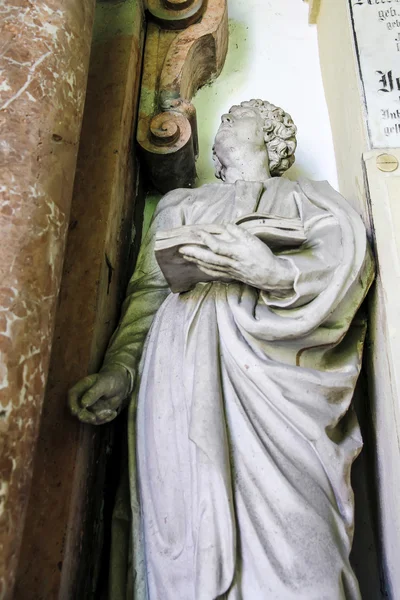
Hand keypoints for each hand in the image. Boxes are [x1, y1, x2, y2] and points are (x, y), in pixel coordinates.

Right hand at [68, 366, 130, 424]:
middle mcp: (82, 399)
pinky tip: (114, 413)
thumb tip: (83, 404)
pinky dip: (106, 419)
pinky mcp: (96, 414)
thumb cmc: (110, 380)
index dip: (72, 404)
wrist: (121, 385)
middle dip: (85, 416)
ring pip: (89, 418)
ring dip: (99, 418)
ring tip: (110, 411)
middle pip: (78, 410)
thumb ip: (93, 393)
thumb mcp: (103, 384)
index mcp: (81, 387)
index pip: (72, 395)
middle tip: (93, 418)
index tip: (75, 412)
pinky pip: (99, 420)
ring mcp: (89, 408)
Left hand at [179, 224, 294, 290]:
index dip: (206, 239)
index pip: (217, 246)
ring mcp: (229, 271)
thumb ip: (238, 232)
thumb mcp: (253, 241)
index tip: (198, 232)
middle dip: (193, 253)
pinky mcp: (229, 275)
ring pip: (209, 266)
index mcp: (237, 252)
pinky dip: (203, 268)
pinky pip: (213, 272)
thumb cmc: (263, 256)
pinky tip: (197, 264)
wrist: (270, 276)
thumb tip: (225, 226)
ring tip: (185, 254)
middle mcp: (230, 263)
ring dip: (195, 260)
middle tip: (181, 248)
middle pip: (208, 258)